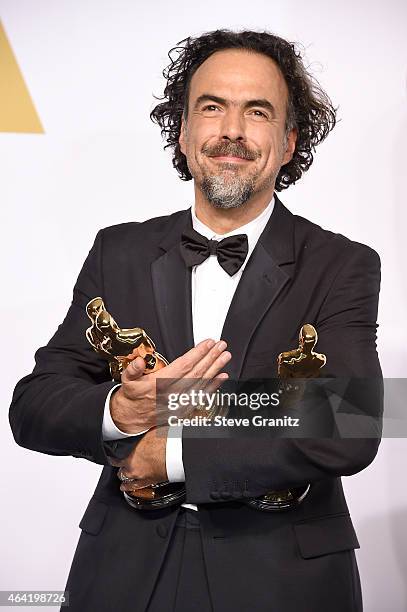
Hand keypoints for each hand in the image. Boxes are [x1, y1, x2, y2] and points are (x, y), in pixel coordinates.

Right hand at [110, 339, 230, 433]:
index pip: (183, 365)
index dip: (198, 353)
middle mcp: (172, 394)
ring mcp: (180, 402)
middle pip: (197, 372)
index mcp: (159, 384)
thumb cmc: (133, 395)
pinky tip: (222, 377)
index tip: (208, 343)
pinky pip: (202, 396)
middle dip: (211, 357)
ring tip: (225, 356)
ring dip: (215, 368)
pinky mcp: (184, 409)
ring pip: (202, 383)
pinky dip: (214, 386)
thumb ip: (133, 369)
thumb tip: (140, 361)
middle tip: (221, 346)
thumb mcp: (127, 380)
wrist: (132, 418)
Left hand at [111, 425, 168, 490]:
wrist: (177, 453)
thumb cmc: (165, 441)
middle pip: (119, 466)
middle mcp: (132, 465)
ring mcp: (139, 475)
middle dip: (119, 464)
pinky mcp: (148, 481)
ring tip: (121, 474)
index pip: (115, 455)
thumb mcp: (150, 430)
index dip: (113, 454)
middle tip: (119, 461)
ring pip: (124, 477)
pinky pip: (134, 486)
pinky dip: (128, 487)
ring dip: (123, 474)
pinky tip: (124, 487)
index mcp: (130, 452)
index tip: (112, 452)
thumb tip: (140, 425)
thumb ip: (141, 431)